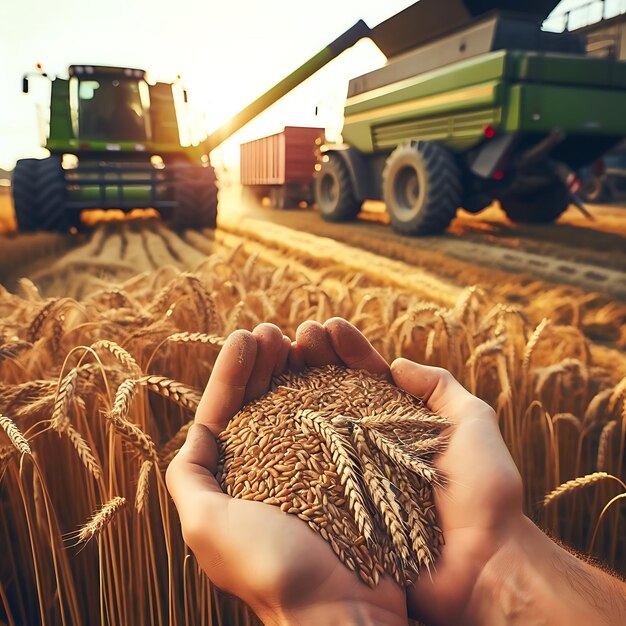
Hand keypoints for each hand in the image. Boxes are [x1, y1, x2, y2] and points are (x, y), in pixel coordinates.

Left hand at [166, 323, 406, 625]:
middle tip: (274, 330)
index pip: (227, 412)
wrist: (341, 608)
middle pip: (264, 401)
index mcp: (235, 478)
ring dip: (298, 368)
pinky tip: (336, 364)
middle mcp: (272, 468)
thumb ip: (190, 478)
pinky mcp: (348, 467)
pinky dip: (335, 388)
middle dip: (265, 362)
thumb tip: (196, 434)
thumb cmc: (270, 568)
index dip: (233, 372)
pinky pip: (338, 417)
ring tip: (302, 336)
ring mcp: (312, 466)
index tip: (247, 335)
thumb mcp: (207, 526)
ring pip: (301, 404)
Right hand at [293, 318, 523, 624]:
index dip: (349, 349)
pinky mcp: (340, 503)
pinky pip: (310, 469)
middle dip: (316, 360)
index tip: (328, 325)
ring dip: (297, 388)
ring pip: (318, 423)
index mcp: (400, 422)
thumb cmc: (485, 493)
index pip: (369, 375)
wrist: (481, 563)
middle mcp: (371, 443)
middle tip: (297, 334)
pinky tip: (270, 413)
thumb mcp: (472, 424)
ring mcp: (353, 472)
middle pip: (336, 392)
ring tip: (278, 357)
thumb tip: (397, 363)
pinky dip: (291, 440)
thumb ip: (440, 387)